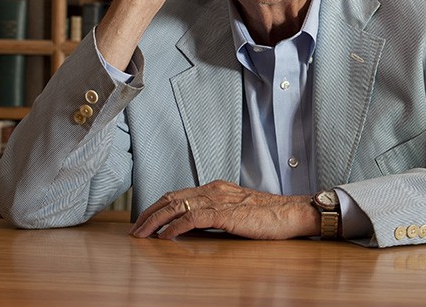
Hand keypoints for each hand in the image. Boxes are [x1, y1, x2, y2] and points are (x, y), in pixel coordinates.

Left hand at [129, 180, 320, 240]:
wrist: (291, 213)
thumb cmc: (270, 216)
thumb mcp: (237, 213)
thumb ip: (216, 216)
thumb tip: (194, 228)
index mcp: (216, 188)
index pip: (178, 194)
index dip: (158, 206)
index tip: (144, 221)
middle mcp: (214, 190)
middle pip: (171, 197)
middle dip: (149, 213)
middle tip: (134, 229)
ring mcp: (219, 200)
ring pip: (176, 206)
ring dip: (154, 221)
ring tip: (141, 234)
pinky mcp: (225, 213)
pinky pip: (192, 218)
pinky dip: (174, 227)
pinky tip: (165, 236)